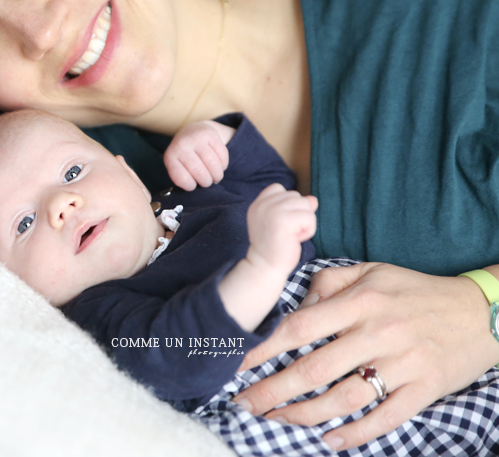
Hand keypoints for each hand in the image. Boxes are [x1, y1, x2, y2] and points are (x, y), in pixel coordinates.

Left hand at [164, 121, 233, 189]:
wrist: (192, 130)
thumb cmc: (185, 156)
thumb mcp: (178, 165)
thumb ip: (184, 178)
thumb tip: (197, 194)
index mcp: (170, 157)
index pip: (182, 179)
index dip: (191, 186)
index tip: (193, 184)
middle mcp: (182, 146)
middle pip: (200, 173)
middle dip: (207, 182)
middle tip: (207, 182)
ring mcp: (196, 138)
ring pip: (213, 165)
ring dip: (217, 175)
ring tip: (215, 177)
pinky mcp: (211, 134)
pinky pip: (222, 155)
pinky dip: (223, 165)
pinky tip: (219, 165)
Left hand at [233, 262, 498, 450]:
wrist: (482, 311)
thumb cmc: (417, 290)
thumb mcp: (373, 271)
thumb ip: (329, 283)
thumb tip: (295, 305)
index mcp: (360, 301)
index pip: (300, 326)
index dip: (264, 348)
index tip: (237, 362)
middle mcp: (377, 332)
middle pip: (313, 368)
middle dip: (273, 389)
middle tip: (244, 402)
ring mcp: (402, 363)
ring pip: (343, 397)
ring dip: (305, 414)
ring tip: (276, 420)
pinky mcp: (425, 388)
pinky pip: (386, 416)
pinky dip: (356, 432)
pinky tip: (330, 439)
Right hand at [245, 183, 317, 272]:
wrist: (265, 267)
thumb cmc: (275, 247)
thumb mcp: (283, 222)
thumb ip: (294, 207)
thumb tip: (313, 199)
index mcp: (258, 203)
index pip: (279, 188)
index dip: (287, 205)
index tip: (280, 224)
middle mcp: (263, 204)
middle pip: (296, 197)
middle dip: (298, 215)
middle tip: (286, 232)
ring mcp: (272, 211)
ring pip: (306, 205)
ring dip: (305, 223)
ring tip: (291, 236)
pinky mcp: (283, 220)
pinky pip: (309, 218)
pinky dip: (308, 231)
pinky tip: (295, 240)